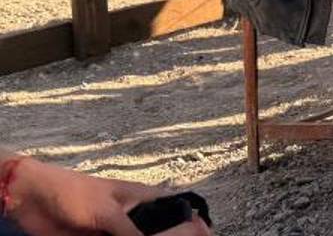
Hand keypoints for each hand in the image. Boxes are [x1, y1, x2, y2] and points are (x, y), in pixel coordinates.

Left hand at [5, 157, 210, 235]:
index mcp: (142, 198)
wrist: (33, 202)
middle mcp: (134, 216)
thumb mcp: (107, 212)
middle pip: (162, 230)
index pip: (176, 207)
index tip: (207, 232)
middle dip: (176, 235)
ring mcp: (117, 232)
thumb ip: (131, 232)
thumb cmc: (74, 193)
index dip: (192, 219)